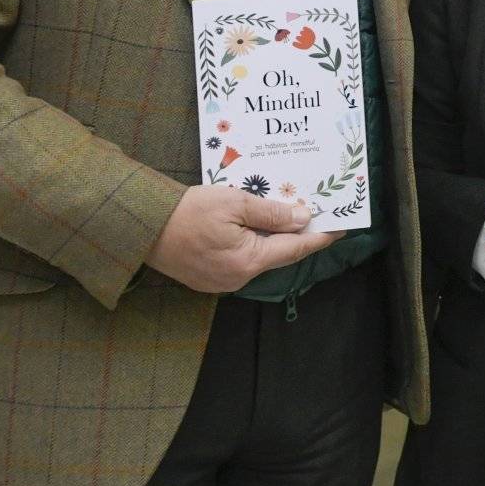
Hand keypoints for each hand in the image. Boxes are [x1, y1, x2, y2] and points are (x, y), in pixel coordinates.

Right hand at [150, 186, 342, 293]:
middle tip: (318, 216)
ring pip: (259, 259)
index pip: (295, 249)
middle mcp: (238, 278)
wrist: (142, 226)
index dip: (320, 237)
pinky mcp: (209, 279)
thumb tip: (303, 218)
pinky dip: (252, 245)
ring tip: (288, 217)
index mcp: (248, 261)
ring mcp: (222, 282)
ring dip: (274, 239)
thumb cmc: (187, 211)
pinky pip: (241, 262)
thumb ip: (272, 213)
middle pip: (279, 255)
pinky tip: (256, 228)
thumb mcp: (235, 202)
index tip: (341, 227)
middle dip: (298, 236)